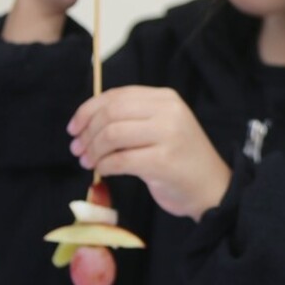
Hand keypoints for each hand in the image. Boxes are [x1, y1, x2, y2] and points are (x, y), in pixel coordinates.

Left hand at [67, 86, 230, 221]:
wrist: (211, 188)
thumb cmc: (180, 159)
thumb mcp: (160, 127)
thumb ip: (132, 117)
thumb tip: (85, 121)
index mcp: (165, 98)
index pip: (116, 96)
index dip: (87, 111)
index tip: (73, 128)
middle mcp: (169, 111)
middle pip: (111, 113)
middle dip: (87, 132)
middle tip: (78, 149)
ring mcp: (169, 135)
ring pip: (112, 135)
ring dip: (93, 150)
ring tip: (89, 162)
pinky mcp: (163, 161)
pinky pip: (120, 160)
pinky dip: (104, 166)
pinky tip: (103, 171)